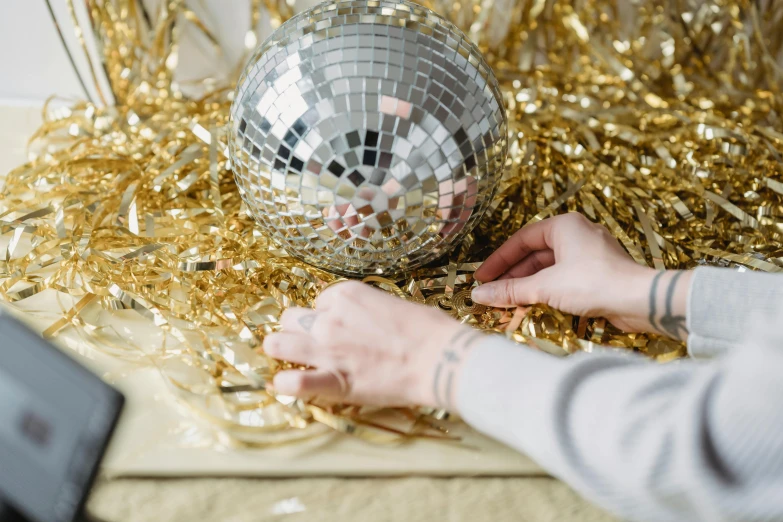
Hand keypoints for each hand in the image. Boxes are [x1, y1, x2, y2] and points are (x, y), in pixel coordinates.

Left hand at [263, 282, 483, 406]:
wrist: (440, 358)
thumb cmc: (428, 329)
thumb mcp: (393, 304)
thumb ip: (366, 310)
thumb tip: (360, 322)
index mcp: (346, 295)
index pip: (320, 301)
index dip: (328, 313)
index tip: (340, 325)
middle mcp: (329, 318)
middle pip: (292, 318)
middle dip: (299, 327)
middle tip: (310, 340)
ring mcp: (327, 349)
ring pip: (278, 344)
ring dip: (280, 349)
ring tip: (286, 357)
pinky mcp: (333, 381)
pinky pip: (293, 383)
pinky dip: (286, 385)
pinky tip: (286, 384)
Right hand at [471, 213, 691, 338]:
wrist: (640, 300)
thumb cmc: (592, 283)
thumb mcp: (545, 287)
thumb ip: (510, 291)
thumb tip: (478, 295)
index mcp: (564, 225)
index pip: (521, 240)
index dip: (499, 260)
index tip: (481, 277)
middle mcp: (577, 234)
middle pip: (534, 254)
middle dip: (512, 275)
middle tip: (491, 292)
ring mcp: (588, 254)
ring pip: (548, 268)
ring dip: (528, 285)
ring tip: (508, 302)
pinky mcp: (597, 273)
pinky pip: (562, 277)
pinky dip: (545, 289)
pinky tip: (532, 304)